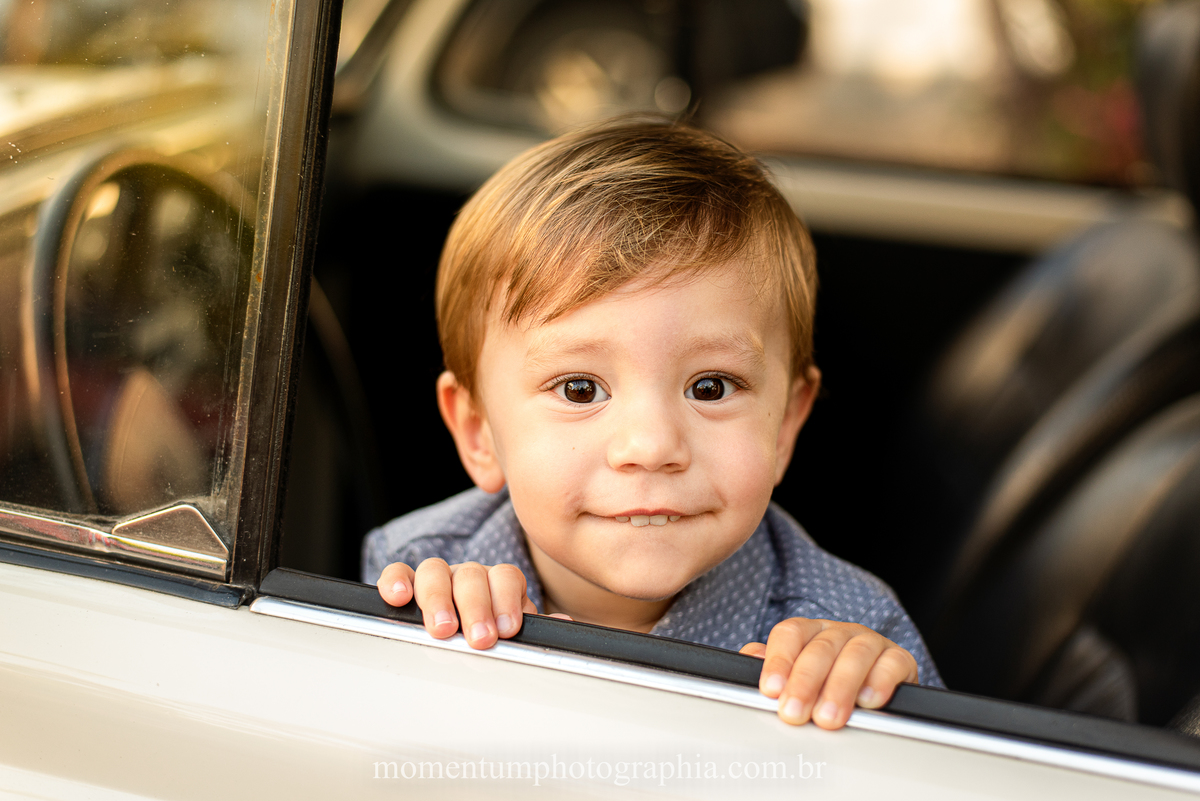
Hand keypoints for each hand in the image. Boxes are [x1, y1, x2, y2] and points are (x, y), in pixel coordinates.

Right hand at [377, 558, 537, 648]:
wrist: (467, 635)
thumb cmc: (493, 634)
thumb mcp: (516, 634)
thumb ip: (536, 629)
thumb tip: (563, 626)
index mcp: (499, 582)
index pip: (505, 577)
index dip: (506, 600)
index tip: (508, 628)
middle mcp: (469, 575)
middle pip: (471, 575)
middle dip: (476, 607)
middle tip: (480, 637)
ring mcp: (438, 579)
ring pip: (435, 571)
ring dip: (438, 599)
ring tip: (442, 628)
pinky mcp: (407, 587)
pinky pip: (397, 573)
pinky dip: (396, 581)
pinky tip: (397, 597)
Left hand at [740, 618, 917, 728]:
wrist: (878, 690)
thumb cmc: (828, 683)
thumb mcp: (796, 676)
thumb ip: (772, 668)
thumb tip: (748, 659)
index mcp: (810, 632)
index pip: (790, 634)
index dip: (779, 661)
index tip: (770, 690)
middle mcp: (839, 632)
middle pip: (820, 648)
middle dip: (805, 683)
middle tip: (794, 712)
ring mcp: (870, 642)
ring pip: (854, 655)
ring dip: (839, 688)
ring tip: (828, 717)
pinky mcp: (899, 659)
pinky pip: (892, 664)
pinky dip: (880, 681)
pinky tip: (867, 701)